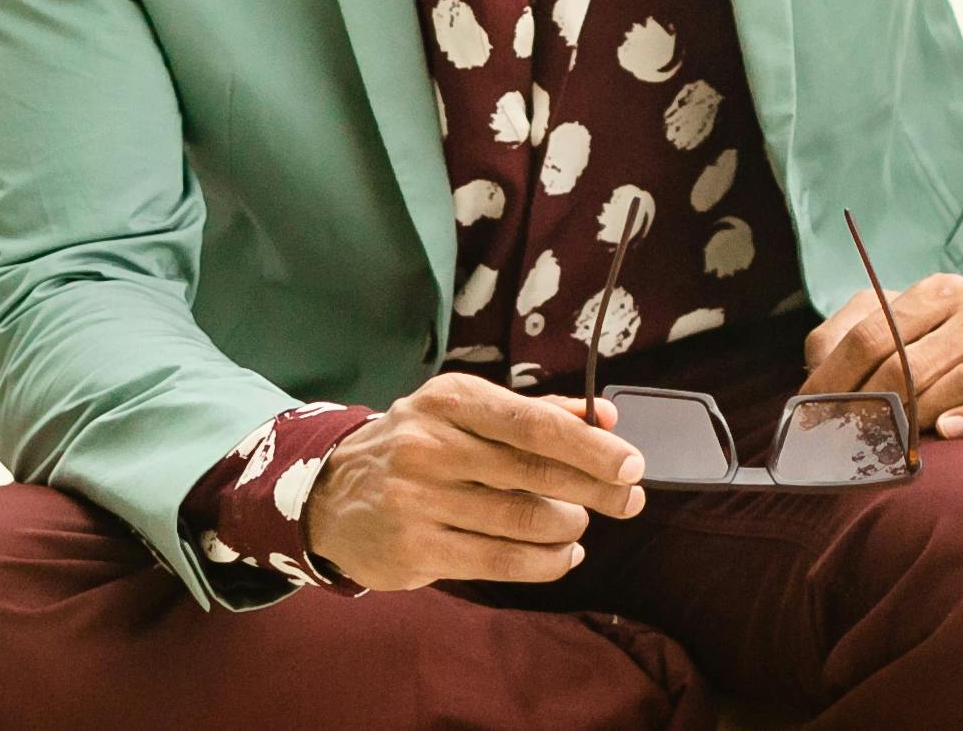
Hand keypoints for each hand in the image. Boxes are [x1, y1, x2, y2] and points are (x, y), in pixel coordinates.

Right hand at [296, 372, 645, 590]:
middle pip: (532, 472)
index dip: (589, 445)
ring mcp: (417, 501)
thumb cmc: (418, 446)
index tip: (631, 462)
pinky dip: (544, 563)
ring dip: (568, 527)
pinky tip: (562, 556)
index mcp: (449, 400)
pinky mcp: (414, 550)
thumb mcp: (463, 412)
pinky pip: (499, 561)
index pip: (531, 422)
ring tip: (579, 525)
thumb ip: (535, 411)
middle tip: (631, 500)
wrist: (331, 495)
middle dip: (595, 489)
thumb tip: (605, 415)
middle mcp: (429, 445)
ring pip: (521, 521)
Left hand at [799, 271, 962, 439]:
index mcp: (939, 292)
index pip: (872, 333)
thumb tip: (813, 369)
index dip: (834, 379)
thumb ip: (857, 335)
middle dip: (873, 407)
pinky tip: (950, 432)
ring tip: (897, 441)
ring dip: (925, 412)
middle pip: (912, 361)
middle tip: (847, 442)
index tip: (810, 418)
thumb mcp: (913, 326)